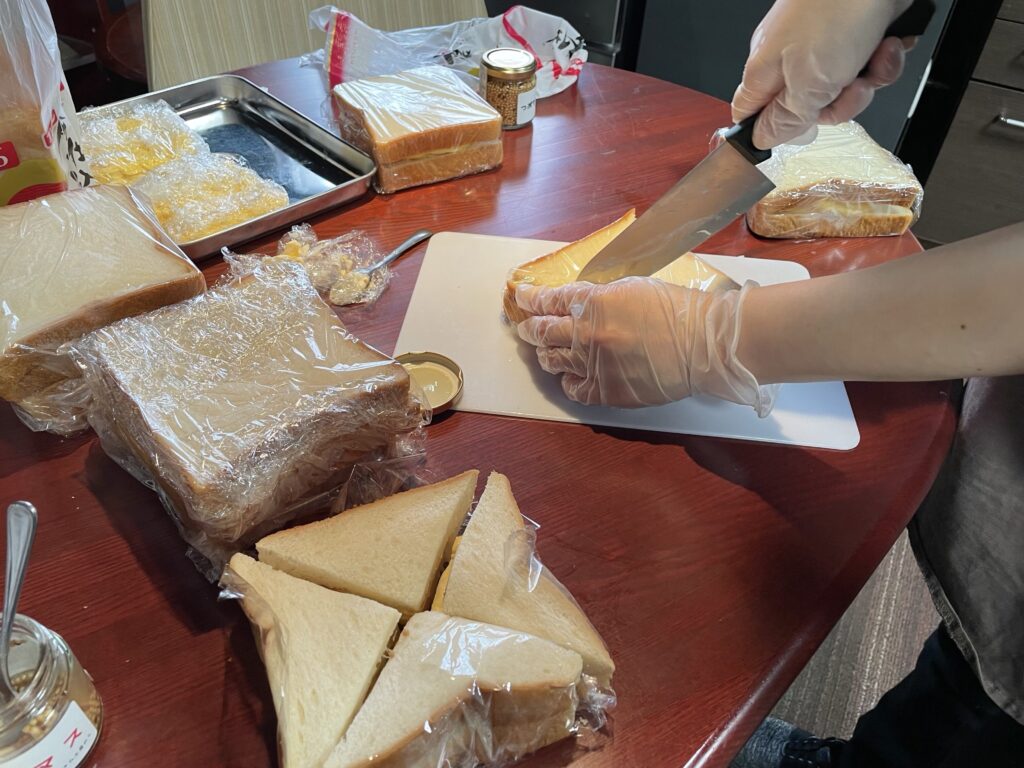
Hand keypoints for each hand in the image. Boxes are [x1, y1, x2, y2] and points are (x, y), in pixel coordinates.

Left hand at [514, 278, 776, 414]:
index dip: (528, 299)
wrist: (703, 344)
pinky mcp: (605, 391)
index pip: (547, 300)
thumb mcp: (631, 286)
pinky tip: (569, 376)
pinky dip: (567, 381)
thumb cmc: (677, 310)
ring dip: (544, 354)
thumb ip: (597, 296)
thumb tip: (576, 303)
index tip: (520, 297)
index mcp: (592, 303)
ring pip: (552, 360)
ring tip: (544, 351)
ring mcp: (593, 365)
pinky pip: (573, 389)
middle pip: (541, 331)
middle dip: (529, 328)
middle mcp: (586, 334)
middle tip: (526, 327)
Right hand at [732, 0, 915, 148]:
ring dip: (871, 79)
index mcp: (765, 71)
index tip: (800, 131)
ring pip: (846, 87)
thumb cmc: (835, 10)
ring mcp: (824, 44)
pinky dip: (886, 58)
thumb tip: (762, 140)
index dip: (773, 130)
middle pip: (809, 108)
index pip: (751, 115)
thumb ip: (785, 119)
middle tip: (852, 88)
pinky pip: (869, 64)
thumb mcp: (807, 83)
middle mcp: (791, 57)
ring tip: (876, 57)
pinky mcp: (854, 32)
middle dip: (841, 104)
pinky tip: (888, 43)